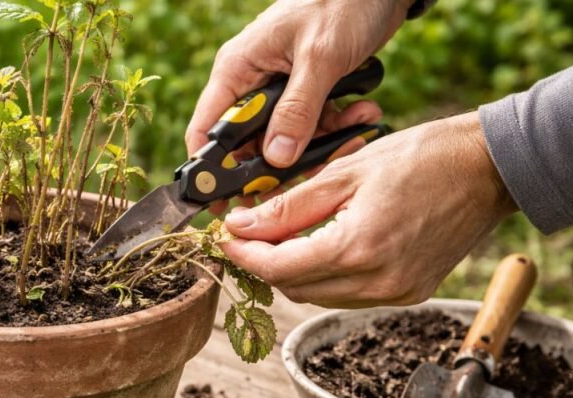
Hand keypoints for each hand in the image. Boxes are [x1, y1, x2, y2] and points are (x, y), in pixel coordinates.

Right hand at [186, 0, 411, 165]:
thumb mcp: (320, 58)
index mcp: (237, 69)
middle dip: (281, 161)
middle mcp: (252, 81)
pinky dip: (338, 125)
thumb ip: (297, 111)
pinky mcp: (307, 90)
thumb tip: (274, 160)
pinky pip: (313, 123)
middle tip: (308, 177)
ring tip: (357, 125)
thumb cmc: (342, 2)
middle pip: (249, 142)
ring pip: (286, 138)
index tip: (224, 202)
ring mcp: (280, 87)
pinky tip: (365, 113)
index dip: (211, 169)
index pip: (207, 129)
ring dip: (321, 141)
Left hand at [219, 112, 518, 307]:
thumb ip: (288, 206)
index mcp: (358, 248)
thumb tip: (240, 226)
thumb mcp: (345, 172)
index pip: (277, 269)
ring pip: (318, 295)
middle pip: (293, 289)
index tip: (224, 236)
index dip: (242, 255)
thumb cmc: (421, 157)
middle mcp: (376, 282)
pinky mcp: (408, 294)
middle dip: (263, 263)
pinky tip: (320, 244)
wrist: (490, 168)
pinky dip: (325, 274)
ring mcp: (395, 293)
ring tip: (280, 236)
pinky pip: (348, 294)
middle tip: (246, 232)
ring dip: (292, 271)